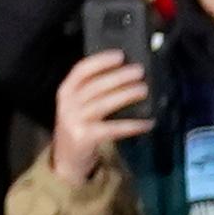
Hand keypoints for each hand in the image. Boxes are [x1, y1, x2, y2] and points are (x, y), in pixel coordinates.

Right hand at [48, 48, 151, 188]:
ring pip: (103, 104)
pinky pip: (113, 128)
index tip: (120, 55)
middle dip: (119, 76)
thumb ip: (94, 90)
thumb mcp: (78, 105)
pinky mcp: (85, 137)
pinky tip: (147, 123)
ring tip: (144, 90)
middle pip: (95, 86)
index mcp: (65, 91)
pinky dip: (132, 125)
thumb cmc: (79, 125)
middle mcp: (67, 105)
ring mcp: (75, 121)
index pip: (80, 70)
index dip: (100, 61)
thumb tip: (127, 73)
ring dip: (125, 95)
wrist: (66, 159)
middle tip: (140, 71)